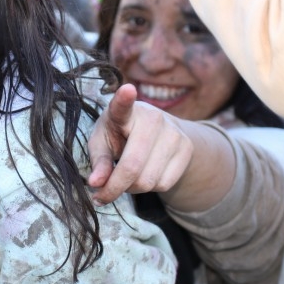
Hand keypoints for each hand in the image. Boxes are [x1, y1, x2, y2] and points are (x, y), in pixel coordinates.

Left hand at [87, 84, 192, 204]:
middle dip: (114, 188)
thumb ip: (98, 162)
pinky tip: (143, 176)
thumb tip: (96, 183)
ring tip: (125, 179)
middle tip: (102, 194)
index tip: (127, 89)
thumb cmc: (118, 134)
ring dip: (131, 189)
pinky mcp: (187, 148)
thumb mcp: (102, 142)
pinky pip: (165, 184)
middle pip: (132, 167)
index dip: (124, 98)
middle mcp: (153, 118)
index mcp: (125, 112)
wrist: (156, 130)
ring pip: (149, 180)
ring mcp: (173, 132)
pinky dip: (149, 189)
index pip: (123, 106)